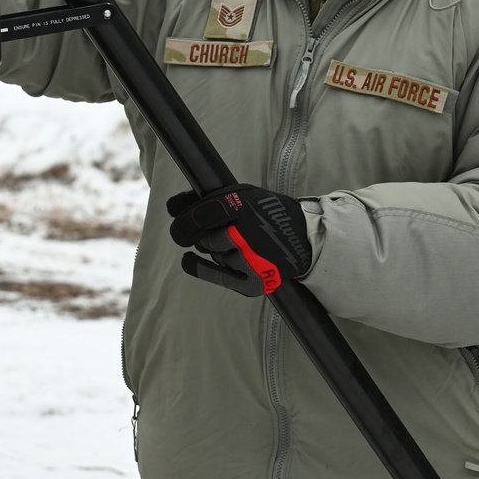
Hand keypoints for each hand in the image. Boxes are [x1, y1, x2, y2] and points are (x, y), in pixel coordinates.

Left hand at [167, 184, 311, 295]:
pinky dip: (201, 268)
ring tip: (238, 243)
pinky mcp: (253, 281)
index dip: (185, 219)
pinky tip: (188, 261)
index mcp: (243, 206)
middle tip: (215, 232)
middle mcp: (244, 234)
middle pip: (205, 238)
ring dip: (216, 249)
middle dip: (203, 235)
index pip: (200, 215)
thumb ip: (208, 200)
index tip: (176, 219)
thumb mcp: (245, 196)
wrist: (307, 239)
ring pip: (214, 254)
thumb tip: (170, 206)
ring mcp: (248, 259)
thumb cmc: (270, 214)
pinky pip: (217, 276)